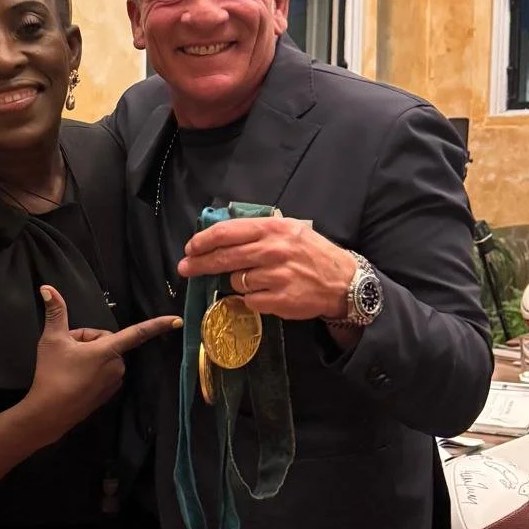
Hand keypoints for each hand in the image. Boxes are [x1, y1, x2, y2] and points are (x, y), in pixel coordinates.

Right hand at [22, 287, 181, 445]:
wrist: (49, 413)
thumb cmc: (53, 374)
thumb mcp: (52, 339)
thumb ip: (55, 312)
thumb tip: (47, 288)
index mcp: (108, 350)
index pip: (138, 333)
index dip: (158, 325)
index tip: (178, 320)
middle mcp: (117, 366)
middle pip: (106, 341)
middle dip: (87, 341)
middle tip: (66, 349)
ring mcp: (114, 382)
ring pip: (104, 356)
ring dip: (89, 355)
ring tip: (68, 365)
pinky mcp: (107, 394)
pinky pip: (103, 372)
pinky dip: (91, 370)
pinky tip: (73, 377)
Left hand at [178, 216, 352, 322]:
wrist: (342, 281)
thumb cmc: (311, 254)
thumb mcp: (289, 230)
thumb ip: (258, 231)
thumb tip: (221, 234)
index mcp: (272, 229)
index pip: (227, 232)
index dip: (203, 241)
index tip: (190, 248)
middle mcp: (273, 250)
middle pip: (224, 257)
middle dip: (199, 263)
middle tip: (185, 268)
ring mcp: (276, 276)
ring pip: (236, 280)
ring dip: (236, 281)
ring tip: (252, 279)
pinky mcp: (279, 299)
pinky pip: (249, 300)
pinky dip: (251, 298)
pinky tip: (265, 293)